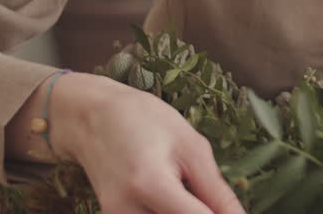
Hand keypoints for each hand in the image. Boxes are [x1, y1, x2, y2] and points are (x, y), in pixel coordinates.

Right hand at [50, 74, 245, 213]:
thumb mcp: (189, 145)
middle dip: (202, 212)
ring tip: (183, 189)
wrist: (91, 118)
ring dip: (184, 211)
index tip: (232, 210)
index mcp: (151, 185)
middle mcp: (127, 211)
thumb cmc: (144, 119)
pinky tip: (170, 196)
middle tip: (202, 190)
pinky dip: (167, 212)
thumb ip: (215, 189)